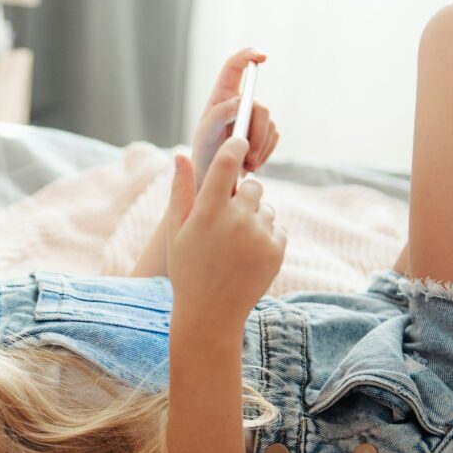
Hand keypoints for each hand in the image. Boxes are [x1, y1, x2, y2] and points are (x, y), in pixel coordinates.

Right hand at [166, 137, 285, 329]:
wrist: (210, 312)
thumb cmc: (187, 268)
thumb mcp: (176, 231)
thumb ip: (181, 191)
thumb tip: (182, 155)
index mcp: (209, 211)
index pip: (228, 162)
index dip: (235, 146)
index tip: (238, 140)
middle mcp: (237, 219)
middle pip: (253, 185)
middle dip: (243, 195)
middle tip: (226, 218)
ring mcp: (259, 235)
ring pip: (266, 208)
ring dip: (254, 217)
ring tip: (234, 243)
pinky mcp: (276, 250)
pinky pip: (276, 228)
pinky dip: (265, 237)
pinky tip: (246, 256)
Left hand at [191, 48, 278, 188]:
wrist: (212, 173)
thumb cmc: (204, 150)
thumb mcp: (205, 133)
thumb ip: (218, 114)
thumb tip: (237, 101)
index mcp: (222, 94)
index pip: (235, 66)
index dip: (248, 56)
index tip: (261, 56)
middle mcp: (241, 101)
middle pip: (259, 106)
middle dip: (257, 132)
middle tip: (249, 157)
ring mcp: (255, 115)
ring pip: (270, 124)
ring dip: (260, 147)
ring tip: (246, 165)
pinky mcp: (266, 131)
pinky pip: (274, 137)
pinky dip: (265, 152)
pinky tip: (252, 164)